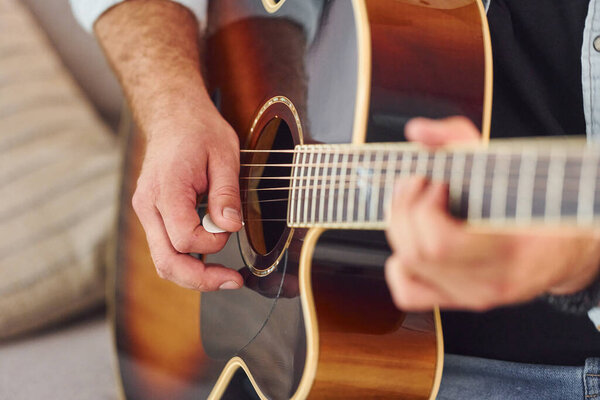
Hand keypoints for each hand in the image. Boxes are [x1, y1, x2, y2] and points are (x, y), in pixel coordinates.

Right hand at [96, 0, 244, 290]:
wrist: (173, 117)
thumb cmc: (199, 132)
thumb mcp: (224, 154)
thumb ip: (226, 193)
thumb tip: (230, 227)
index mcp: (165, 190)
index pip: (184, 238)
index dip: (213, 242)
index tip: (231, 227)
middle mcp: (148, 206)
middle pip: (167, 261)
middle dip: (201, 279)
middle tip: (233, 282)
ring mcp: (146, 213)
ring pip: (164, 261)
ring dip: (194, 275)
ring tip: (223, 277)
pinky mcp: (153, 216)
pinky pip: (166, 249)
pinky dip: (188, 260)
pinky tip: (210, 261)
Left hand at [384, 116, 599, 310]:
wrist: (565, 248)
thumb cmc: (537, 203)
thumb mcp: (506, 164)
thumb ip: (458, 140)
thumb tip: (416, 130)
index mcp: (507, 251)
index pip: (441, 243)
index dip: (425, 208)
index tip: (436, 182)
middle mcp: (487, 282)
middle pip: (417, 253)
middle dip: (405, 209)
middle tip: (418, 184)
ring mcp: (471, 295)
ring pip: (408, 267)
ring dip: (399, 227)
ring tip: (413, 203)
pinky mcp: (458, 300)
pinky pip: (408, 293)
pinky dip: (398, 264)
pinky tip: (411, 240)